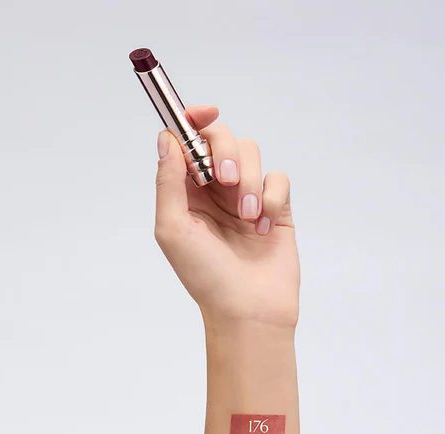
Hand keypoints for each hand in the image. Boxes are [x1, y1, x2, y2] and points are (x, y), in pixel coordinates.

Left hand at [153, 105, 298, 329]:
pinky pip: (278, 178)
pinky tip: (263, 228)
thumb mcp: (172, 229)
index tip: (205, 113)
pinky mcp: (276, 208)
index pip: (187, 141)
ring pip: (253, 153)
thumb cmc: (205, 276)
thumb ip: (168, 181)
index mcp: (185, 192)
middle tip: (226, 182)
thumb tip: (166, 138)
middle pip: (222, 138)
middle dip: (226, 152)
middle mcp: (215, 190)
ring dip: (250, 182)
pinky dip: (271, 199)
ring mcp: (247, 197)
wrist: (248, 309)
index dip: (193, 119)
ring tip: (248, 218)